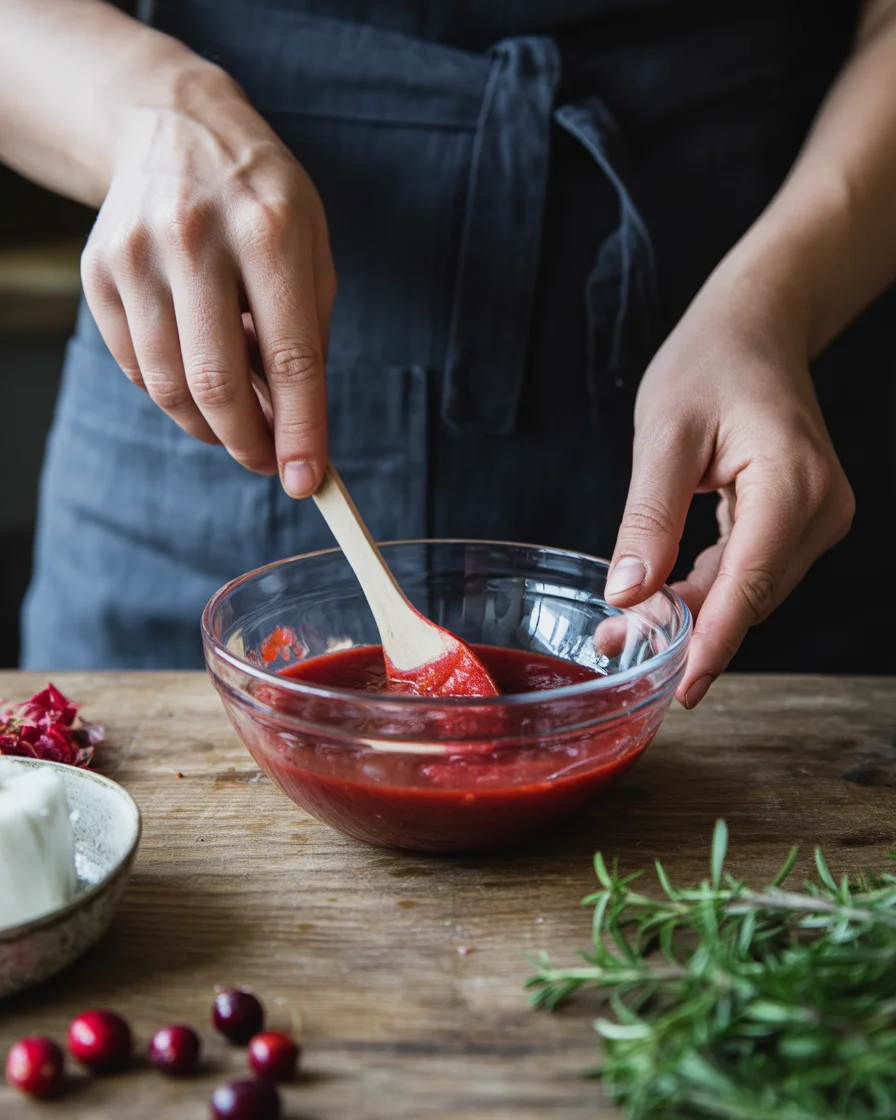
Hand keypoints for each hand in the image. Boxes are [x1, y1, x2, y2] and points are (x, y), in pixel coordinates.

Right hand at [81, 64, 334, 496]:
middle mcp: (195, 238)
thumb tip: (295, 428)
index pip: (291, 358)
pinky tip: (196, 369)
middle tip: (267, 461)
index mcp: (269, 231)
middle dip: (247, 443)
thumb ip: (308, 336)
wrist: (174, 126)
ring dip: (209, 426)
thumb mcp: (312, 248)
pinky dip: (172, 391)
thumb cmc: (261, 197)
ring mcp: (136, 254)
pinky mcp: (98, 272)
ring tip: (237, 418)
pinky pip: (137, 367)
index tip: (305, 480)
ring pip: (169, 387)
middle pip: (216, 384)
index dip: (300, 431)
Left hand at [604, 262, 854, 707]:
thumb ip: (648, 517)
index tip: (680, 690)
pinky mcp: (803, 518)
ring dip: (696, 616)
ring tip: (628, 631)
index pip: (750, 585)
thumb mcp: (664, 434)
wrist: (756, 325)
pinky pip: (754, 569)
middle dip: (690, 633)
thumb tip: (629, 594)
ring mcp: (818, 516)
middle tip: (620, 652)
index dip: (713, 644)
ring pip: (752, 590)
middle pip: (752, 596)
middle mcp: (820, 509)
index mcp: (791, 485)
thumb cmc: (710, 362)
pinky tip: (663, 602)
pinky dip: (709, 590)